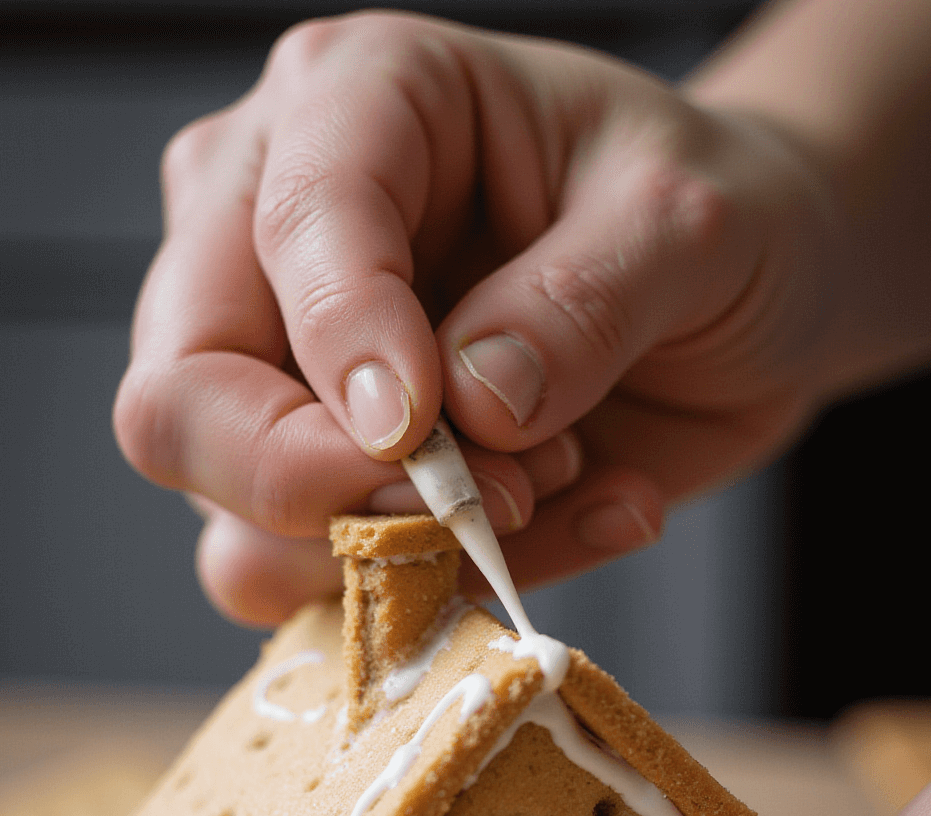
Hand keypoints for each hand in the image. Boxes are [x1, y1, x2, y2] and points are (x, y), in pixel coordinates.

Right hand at [113, 12, 835, 624]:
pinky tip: (572, 518)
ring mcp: (283, 382)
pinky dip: (451, 596)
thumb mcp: (690, 223)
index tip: (425, 431)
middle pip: (180, 404)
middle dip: (321, 488)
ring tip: (556, 481)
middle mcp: (273, 237)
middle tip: (492, 498)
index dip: (340, 349)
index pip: (280, 235)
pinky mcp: (328, 498)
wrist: (751, 298)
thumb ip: (581, 304)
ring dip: (401, 554)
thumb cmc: (711, 215)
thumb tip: (468, 410)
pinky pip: (335, 595)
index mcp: (353, 104)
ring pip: (237, 533)